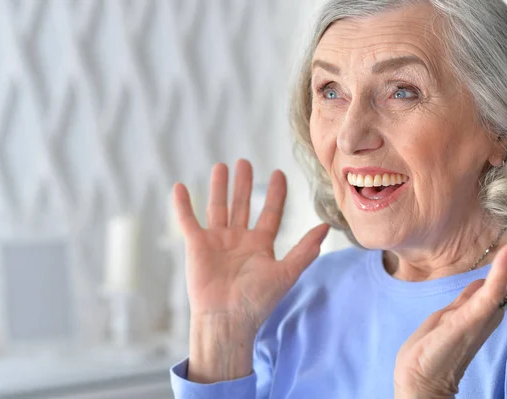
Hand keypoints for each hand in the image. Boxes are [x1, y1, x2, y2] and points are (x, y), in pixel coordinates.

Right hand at [173, 159, 329, 337]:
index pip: (271, 213)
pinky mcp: (197, 245)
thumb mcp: (286, 273)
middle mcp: (239, 240)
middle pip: (243, 204)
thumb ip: (305, 250)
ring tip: (222, 166)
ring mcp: (217, 241)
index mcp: (260, 245)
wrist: (227, 319)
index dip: (275, 194)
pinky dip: (183, 205)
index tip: (278, 173)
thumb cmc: (257, 300)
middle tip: (245, 162)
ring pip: (218, 207)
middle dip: (244, 184)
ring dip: (219, 187)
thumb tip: (326, 227)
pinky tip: (180, 187)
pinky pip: (188, 220)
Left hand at [393, 194, 506, 397]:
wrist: (420, 377)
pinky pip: (489, 293)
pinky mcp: (470, 319)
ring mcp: (484, 311)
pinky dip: (499, 271)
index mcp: (489, 300)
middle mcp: (494, 305)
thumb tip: (484, 280)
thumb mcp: (455, 312)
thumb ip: (473, 296)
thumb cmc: (435, 346)